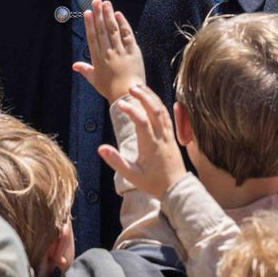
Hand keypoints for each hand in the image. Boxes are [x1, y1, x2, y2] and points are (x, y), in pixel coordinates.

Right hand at [72, 0, 145, 102]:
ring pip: (113, 30)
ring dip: (109, 15)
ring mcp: (120, 51)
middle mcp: (108, 52)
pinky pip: (127, 36)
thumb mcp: (94, 80)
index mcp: (97, 58)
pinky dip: (123, 25)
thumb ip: (85, 70)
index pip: (92, 37)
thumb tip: (74, 65)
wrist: (126, 95)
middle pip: (102, 30)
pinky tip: (119, 15)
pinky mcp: (133, 52)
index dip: (90, 24)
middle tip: (96, 1)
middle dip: (99, 14)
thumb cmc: (109, 88)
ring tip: (106, 3)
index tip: (88, 12)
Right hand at [97, 84, 186, 199]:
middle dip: (144, 96)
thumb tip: (101, 148)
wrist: (177, 189)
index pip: (142, 122)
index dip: (132, 111)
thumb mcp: (131, 176)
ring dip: (151, 97)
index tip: (120, 104)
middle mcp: (162, 138)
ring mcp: (169, 135)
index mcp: (151, 146)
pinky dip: (159, 103)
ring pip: (162, 110)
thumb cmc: (153, 183)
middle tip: (131, 87)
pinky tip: (151, 98)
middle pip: (155, 110)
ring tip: (139, 87)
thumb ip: (116, 161)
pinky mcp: (172, 136)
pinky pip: (167, 115)